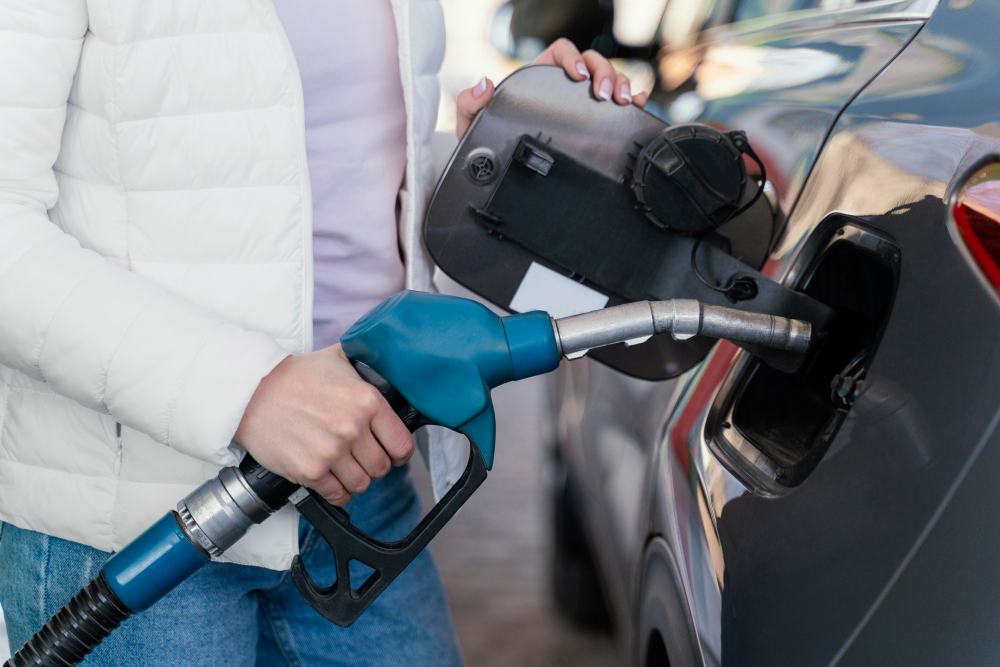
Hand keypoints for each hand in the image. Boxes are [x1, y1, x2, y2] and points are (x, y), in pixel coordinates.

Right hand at [234, 344, 414, 505]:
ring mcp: (331, 451)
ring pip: (362, 484)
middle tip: (360, 458)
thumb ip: (367, 365)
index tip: (392, 454)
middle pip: (383, 467)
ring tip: (342, 467)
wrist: (251, 393)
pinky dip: (336, 492)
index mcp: (367, 400)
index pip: (402, 444)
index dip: (399, 453)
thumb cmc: (294, 376)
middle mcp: (353, 427)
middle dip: (374, 465)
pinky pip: (338, 495)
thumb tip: (389, 364)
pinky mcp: (310, 470)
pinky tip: (329, 479)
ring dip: (354, 479)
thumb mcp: (338, 359)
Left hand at [455, 38, 647, 139]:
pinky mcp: (593, 122)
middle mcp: (562, 86)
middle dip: (605, 73)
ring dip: (621, 85)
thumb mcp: (473, 124)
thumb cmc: (487, 142)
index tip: (578, 77)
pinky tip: (636, 108)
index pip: (561, 52)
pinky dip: (631, 101)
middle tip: (608, 95)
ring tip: (624, 103)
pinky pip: (616, 105)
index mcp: (538, 77)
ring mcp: (581, 103)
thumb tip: (484, 84)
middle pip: (592, 63)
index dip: (573, 58)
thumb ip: (471, 103)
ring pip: (608, 80)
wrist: (498, 170)